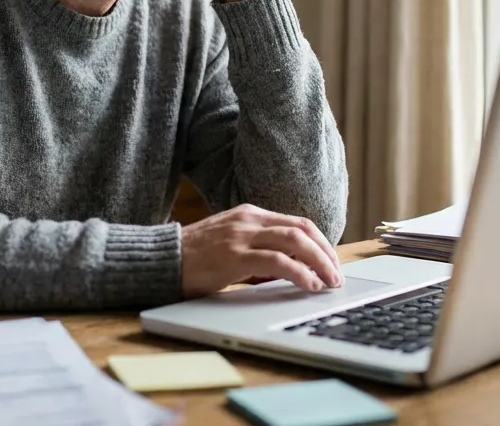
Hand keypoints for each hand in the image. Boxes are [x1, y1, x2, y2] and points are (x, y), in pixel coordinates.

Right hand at [180, 204, 342, 296]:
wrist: (161, 259)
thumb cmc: (194, 257)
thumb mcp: (231, 244)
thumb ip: (259, 250)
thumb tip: (290, 270)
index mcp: (249, 214)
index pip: (297, 222)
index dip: (321, 242)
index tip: (332, 261)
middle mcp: (248, 220)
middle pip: (302, 229)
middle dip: (327, 253)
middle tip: (337, 275)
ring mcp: (241, 236)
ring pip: (295, 242)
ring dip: (320, 263)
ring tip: (329, 282)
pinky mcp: (234, 256)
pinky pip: (277, 262)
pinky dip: (300, 273)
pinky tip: (310, 285)